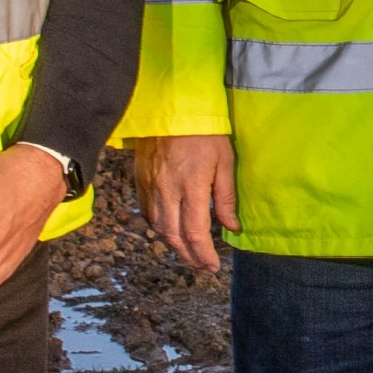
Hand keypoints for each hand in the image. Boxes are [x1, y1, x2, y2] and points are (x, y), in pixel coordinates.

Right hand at [131, 131, 237, 272]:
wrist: (171, 106)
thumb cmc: (204, 132)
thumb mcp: (224, 161)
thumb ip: (226, 197)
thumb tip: (231, 227)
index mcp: (191, 187)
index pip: (195, 233)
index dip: (204, 255)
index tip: (213, 266)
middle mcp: (167, 192)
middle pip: (174, 236)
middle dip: (189, 256)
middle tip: (202, 266)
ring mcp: (151, 187)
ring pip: (158, 228)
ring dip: (174, 245)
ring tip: (189, 253)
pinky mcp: (141, 180)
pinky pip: (148, 213)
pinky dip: (159, 228)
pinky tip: (170, 231)